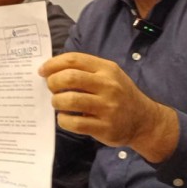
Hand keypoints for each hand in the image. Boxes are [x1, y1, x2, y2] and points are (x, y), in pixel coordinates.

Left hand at [39, 52, 178, 162]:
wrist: (144, 120)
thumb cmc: (119, 94)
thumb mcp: (109, 75)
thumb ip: (85, 70)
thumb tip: (52, 70)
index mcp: (106, 69)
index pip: (74, 60)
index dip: (53, 64)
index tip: (42, 71)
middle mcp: (108, 86)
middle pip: (70, 78)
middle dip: (53, 82)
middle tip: (51, 88)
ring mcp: (107, 107)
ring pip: (70, 100)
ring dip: (56, 101)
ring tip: (57, 103)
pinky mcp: (104, 127)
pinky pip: (74, 123)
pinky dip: (63, 120)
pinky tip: (65, 118)